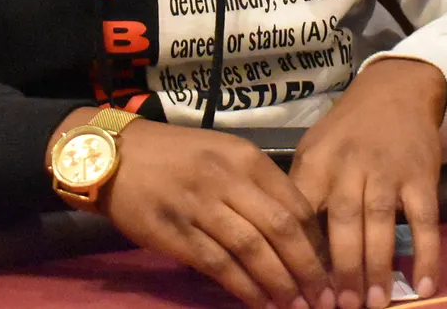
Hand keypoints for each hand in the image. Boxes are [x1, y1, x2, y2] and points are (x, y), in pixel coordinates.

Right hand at [55, 109, 333, 308]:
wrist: (116, 156)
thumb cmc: (175, 155)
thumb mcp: (223, 153)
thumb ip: (256, 184)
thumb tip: (293, 230)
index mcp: (245, 158)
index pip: (294, 203)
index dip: (316, 241)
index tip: (331, 268)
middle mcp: (227, 180)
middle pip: (280, 229)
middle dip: (307, 268)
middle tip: (324, 297)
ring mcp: (201, 207)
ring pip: (253, 250)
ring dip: (279, 284)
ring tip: (297, 307)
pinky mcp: (176, 233)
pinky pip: (219, 265)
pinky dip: (244, 288)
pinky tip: (260, 304)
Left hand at [290, 58, 446, 308]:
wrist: (395, 90)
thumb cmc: (347, 130)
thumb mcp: (314, 149)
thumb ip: (303, 192)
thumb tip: (288, 248)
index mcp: (316, 162)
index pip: (303, 212)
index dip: (300, 252)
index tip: (298, 287)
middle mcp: (350, 166)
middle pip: (342, 222)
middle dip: (341, 270)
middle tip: (341, 308)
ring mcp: (388, 171)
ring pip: (380, 224)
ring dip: (377, 269)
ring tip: (375, 305)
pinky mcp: (422, 176)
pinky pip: (425, 220)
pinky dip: (425, 254)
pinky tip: (424, 286)